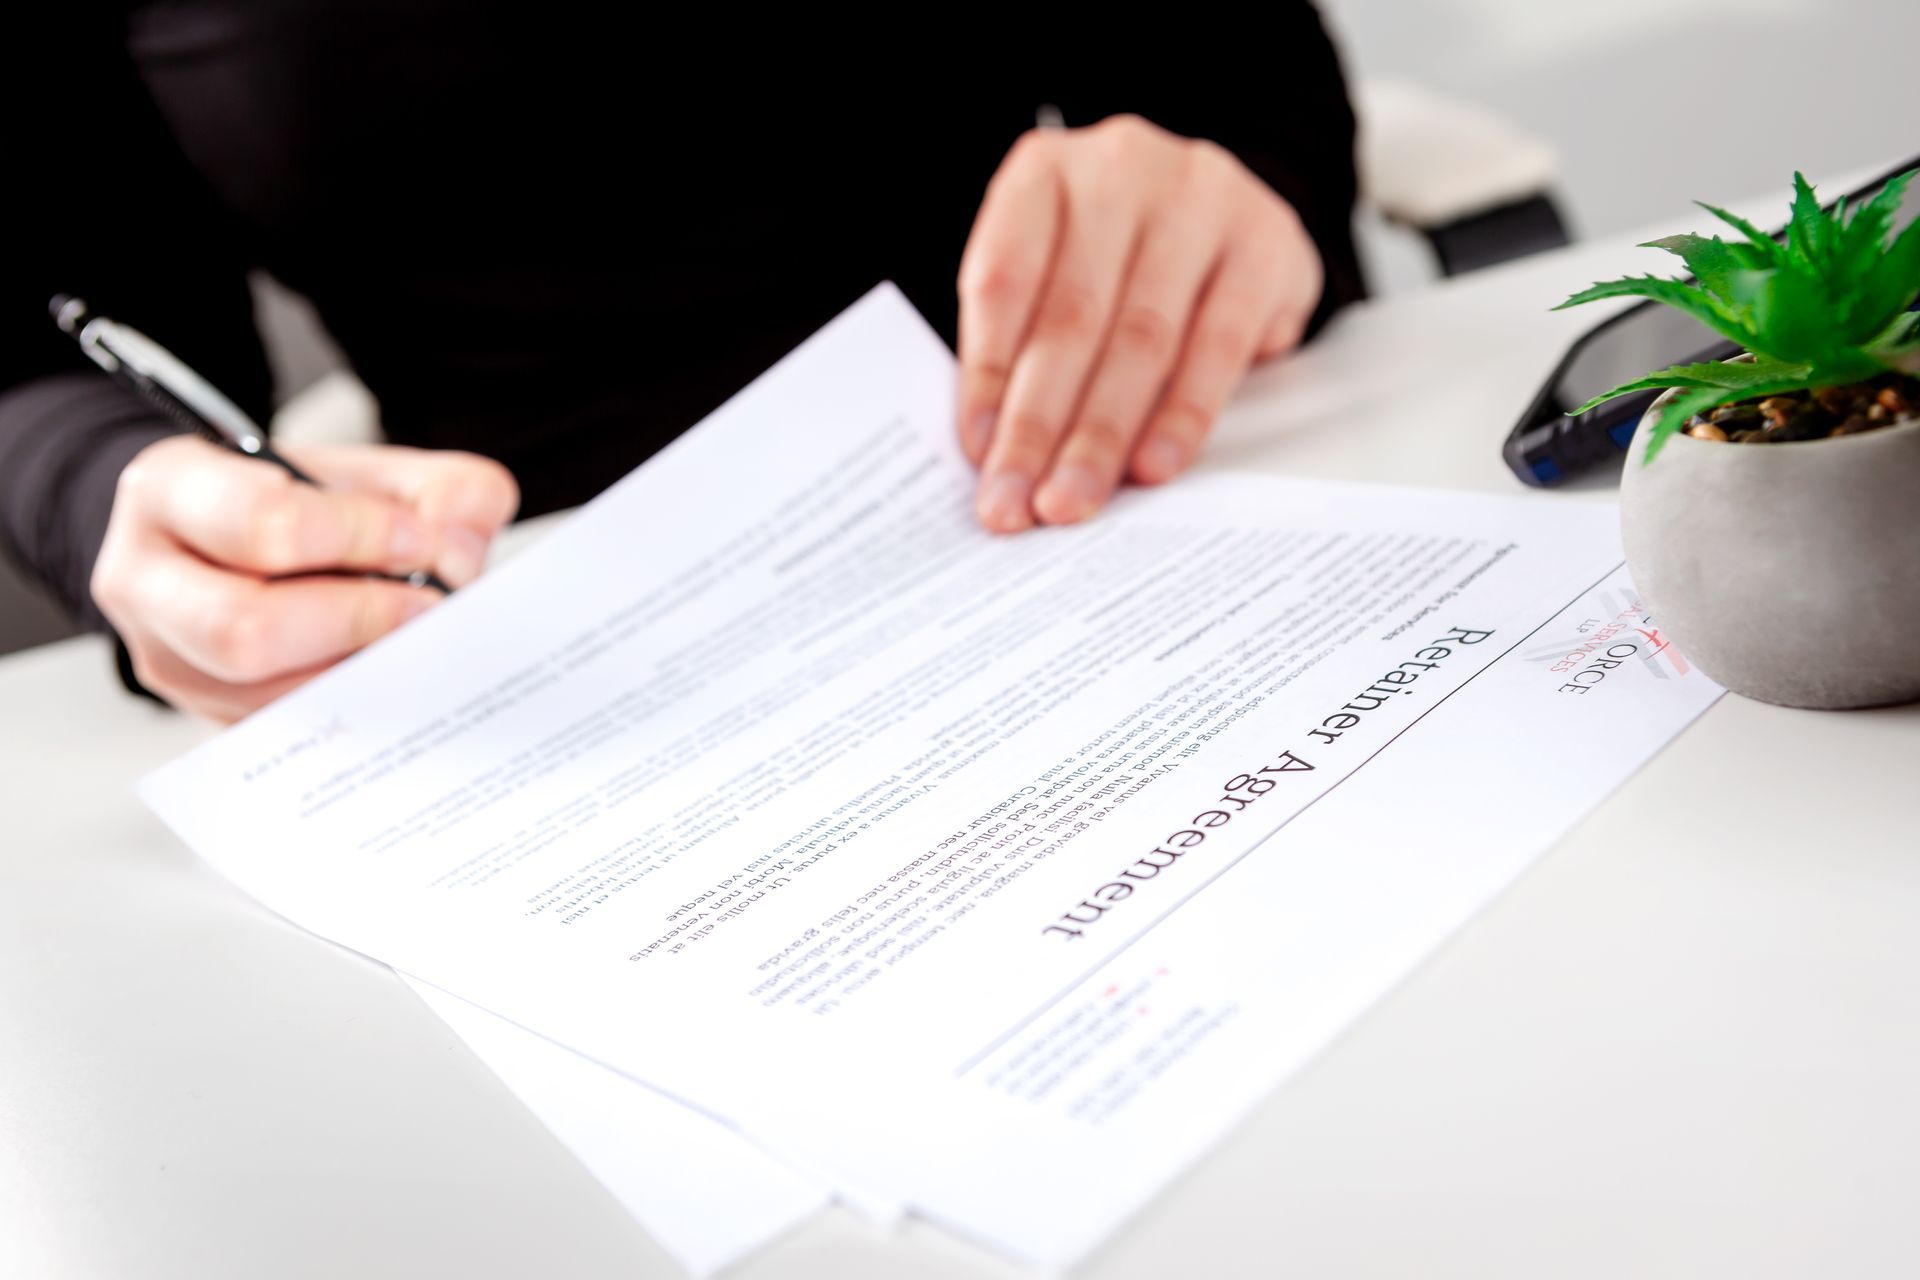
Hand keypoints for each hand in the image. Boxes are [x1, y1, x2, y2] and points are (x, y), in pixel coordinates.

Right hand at [92, 436, 518, 721]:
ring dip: (360, 670)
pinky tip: (392, 675)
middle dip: (358, 620)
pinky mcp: (203, 714)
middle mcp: (143, 579)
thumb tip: (458, 555)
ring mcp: (166, 659)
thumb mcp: (371, 471)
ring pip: (262, 693)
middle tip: (428, 607)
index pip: (262, 521)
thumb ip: (439, 491)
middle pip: (243, 628)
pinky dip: (351, 704)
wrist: (245, 544)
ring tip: (418, 641)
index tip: (421, 541)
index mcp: (170, 490)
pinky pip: (280, 729)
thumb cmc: (306, 505)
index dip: (358, 536)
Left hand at [956, 114, 1323, 530]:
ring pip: (1141, 339)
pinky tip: (1151, 467)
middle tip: (1017, 504)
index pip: (1004, 279)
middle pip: (1071, 318)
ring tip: (1073, 501)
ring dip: (1101, 436)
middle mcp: (1119, 167)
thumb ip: (1021, 342)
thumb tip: (994, 455)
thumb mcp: (1054, 269)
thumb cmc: (1117, 256)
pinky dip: (1179, 417)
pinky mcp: (1263, 242)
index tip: (978, 453)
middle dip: (1038, 426)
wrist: (1222, 213)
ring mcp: (1199, 196)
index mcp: (1043, 170)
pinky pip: (1215, 347)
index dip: (985, 373)